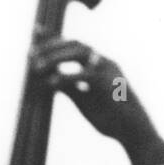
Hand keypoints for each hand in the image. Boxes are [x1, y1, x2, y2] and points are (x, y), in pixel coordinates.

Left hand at [30, 38, 163, 164]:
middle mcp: (104, 62)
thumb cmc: (111, 118)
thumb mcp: (85, 101)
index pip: (74, 46)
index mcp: (99, 64)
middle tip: (30, 54)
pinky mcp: (110, 84)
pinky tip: (51, 82)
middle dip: (51, 46)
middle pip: (75, 44)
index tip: (35, 31)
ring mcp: (108, 71)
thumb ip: (70, 88)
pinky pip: (85, 75)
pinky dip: (66, 77)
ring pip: (80, 53)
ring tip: (36, 67)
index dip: (54, 38)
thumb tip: (50, 79)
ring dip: (56, 57)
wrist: (133, 133)